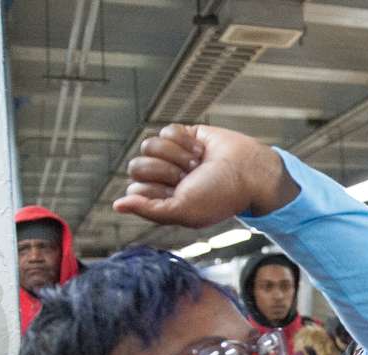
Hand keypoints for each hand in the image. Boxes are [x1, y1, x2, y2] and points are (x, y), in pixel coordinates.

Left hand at [114, 124, 299, 227]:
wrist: (249, 170)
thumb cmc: (222, 196)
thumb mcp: (184, 211)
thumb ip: (149, 210)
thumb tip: (118, 205)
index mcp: (163, 200)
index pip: (135, 190)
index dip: (154, 189)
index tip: (179, 193)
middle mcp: (165, 178)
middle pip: (138, 166)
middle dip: (165, 171)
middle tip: (190, 177)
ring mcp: (173, 156)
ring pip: (149, 146)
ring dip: (177, 155)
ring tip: (198, 163)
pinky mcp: (183, 136)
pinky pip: (166, 131)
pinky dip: (185, 140)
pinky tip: (202, 150)